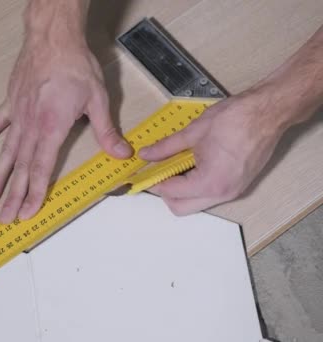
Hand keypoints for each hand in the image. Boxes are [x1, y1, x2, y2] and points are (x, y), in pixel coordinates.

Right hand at [0, 32, 131, 223]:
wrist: (53, 38)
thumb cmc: (75, 66)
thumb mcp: (97, 99)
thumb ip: (107, 131)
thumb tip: (121, 153)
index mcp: (52, 127)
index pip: (41, 168)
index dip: (34, 193)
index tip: (27, 212)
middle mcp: (31, 126)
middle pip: (21, 167)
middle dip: (14, 195)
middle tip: (5, 218)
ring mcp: (18, 116)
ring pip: (6, 153)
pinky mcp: (11, 104)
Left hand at [139, 88, 285, 215]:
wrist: (268, 112)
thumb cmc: (237, 119)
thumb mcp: (193, 132)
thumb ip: (166, 147)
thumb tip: (147, 155)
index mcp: (210, 183)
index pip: (171, 192)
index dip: (153, 181)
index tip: (145, 171)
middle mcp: (223, 193)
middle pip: (181, 207)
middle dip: (165, 192)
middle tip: (157, 171)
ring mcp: (232, 191)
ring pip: (195, 203)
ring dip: (181, 190)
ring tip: (174, 165)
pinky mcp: (238, 185)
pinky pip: (209, 195)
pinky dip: (196, 185)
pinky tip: (192, 164)